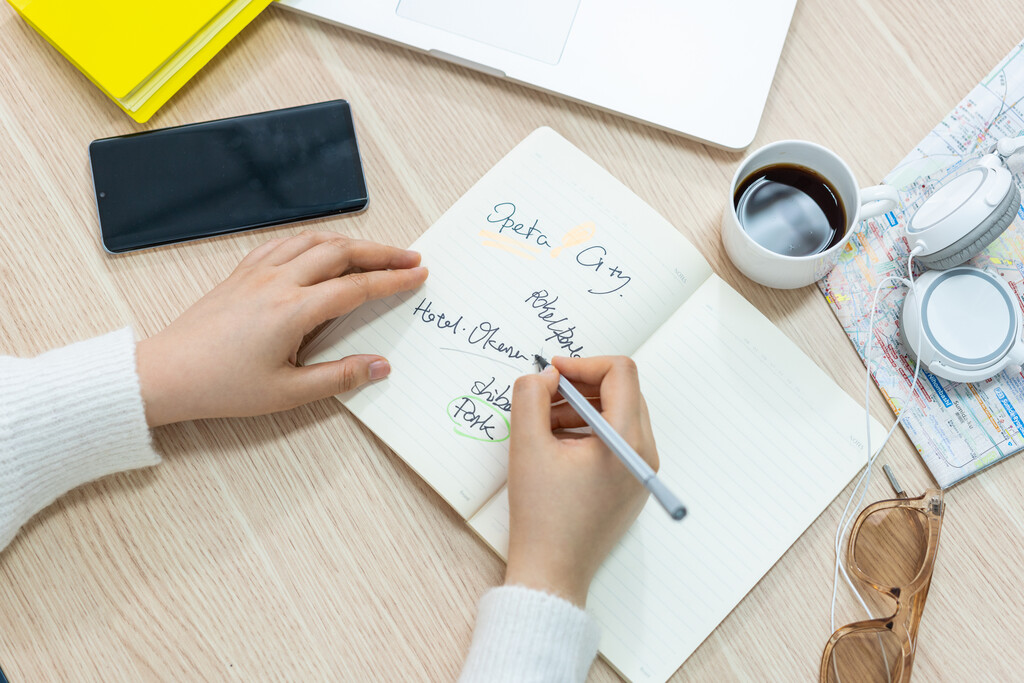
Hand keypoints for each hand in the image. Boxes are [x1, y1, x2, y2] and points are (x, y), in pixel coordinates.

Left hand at [136, 232, 427, 426]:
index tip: (418, 275)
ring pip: (313, 241)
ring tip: (374, 250)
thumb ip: (339, 377)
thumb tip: (380, 366)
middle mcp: (278, 282)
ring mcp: (257, 273)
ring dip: (350, 242)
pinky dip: (312, 241)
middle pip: (341, 253)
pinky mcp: (241, 273)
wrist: (167, 373)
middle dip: (381, 252)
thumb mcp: (287, 393)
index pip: (357, 287)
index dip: (392, 280)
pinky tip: (320, 248)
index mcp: (293, 311)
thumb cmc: (222, 386)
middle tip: (409, 257)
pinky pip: (284, 244)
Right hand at [504, 356, 657, 606]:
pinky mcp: (630, 485)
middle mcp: (644, 454)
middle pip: (622, 392)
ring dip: (581, 408)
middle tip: (544, 395)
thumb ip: (531, 396)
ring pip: (618, 415)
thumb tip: (546, 375)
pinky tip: (555, 446)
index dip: (583, 363)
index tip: (552, 372)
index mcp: (627, 441)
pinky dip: (587, 431)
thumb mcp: (527, 446)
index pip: (620, 373)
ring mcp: (640, 471)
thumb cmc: (542, 515)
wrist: (552, 571)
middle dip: (581, 386)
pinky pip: (616, 441)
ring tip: (542, 424)